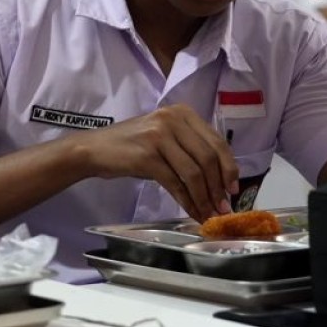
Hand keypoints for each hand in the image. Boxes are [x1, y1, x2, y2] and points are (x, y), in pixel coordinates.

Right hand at [70, 104, 237, 220]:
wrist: (93, 149)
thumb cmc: (130, 146)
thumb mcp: (163, 138)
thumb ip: (189, 149)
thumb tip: (219, 182)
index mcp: (181, 112)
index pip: (217, 141)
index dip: (229, 168)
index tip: (233, 190)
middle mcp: (172, 119)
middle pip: (208, 157)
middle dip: (219, 187)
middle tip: (222, 208)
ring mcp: (159, 136)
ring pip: (194, 172)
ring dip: (204, 198)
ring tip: (208, 213)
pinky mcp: (147, 156)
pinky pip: (176, 183)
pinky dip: (187, 201)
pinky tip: (191, 211)